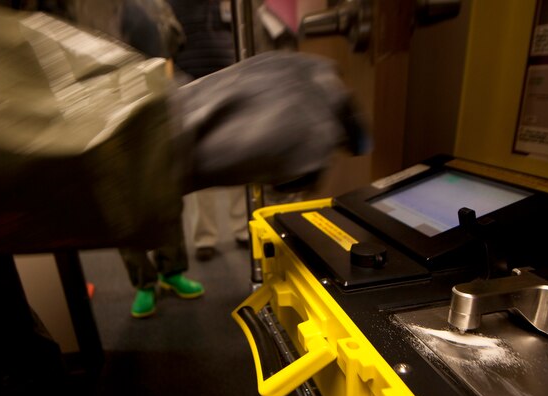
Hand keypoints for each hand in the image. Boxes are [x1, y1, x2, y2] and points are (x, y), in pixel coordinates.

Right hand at [171, 51, 369, 192]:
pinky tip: (267, 177)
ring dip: (307, 161)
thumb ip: (273, 99)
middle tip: (356, 147)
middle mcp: (309, 78)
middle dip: (349, 129)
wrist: (191, 138)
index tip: (342, 118)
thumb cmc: (200, 122)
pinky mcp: (321, 141)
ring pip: (329, 144)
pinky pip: (315, 173)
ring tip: (268, 168)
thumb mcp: (241, 94)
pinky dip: (295, 182)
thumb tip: (290, 119)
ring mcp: (319, 109)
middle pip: (342, 106)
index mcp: (285, 62)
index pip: (328, 76)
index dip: (335, 102)